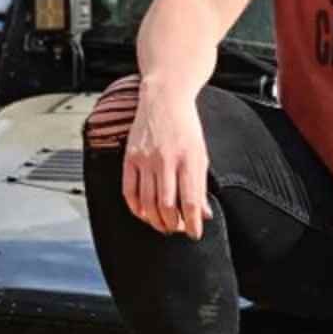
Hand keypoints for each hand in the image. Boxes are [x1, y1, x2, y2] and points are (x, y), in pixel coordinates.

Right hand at [122, 86, 213, 238]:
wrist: (165, 99)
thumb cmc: (186, 128)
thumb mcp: (200, 154)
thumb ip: (200, 184)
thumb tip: (203, 214)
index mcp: (189, 159)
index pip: (190, 200)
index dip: (192, 222)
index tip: (195, 234)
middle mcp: (166, 160)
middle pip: (166, 205)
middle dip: (173, 224)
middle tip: (178, 230)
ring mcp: (145, 158)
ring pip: (147, 201)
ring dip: (155, 220)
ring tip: (163, 226)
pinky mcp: (130, 157)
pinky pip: (129, 190)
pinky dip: (136, 208)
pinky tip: (144, 214)